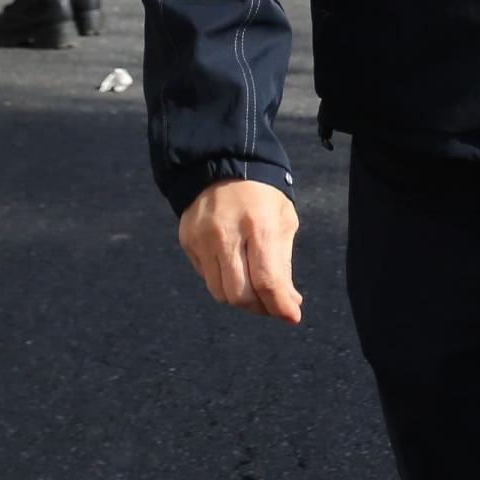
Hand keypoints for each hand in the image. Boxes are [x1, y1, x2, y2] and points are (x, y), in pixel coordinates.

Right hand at [179, 180, 301, 324]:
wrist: (223, 163)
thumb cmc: (262, 195)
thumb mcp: (282, 220)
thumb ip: (284, 264)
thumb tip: (289, 306)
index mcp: (257, 224)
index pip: (266, 280)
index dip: (279, 305)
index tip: (292, 317)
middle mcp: (226, 233)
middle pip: (240, 295)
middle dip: (259, 306)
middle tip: (271, 303)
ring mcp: (202, 238)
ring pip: (220, 293)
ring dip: (240, 298)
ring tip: (254, 287)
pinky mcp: (187, 241)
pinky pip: (206, 277)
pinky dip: (222, 280)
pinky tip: (233, 266)